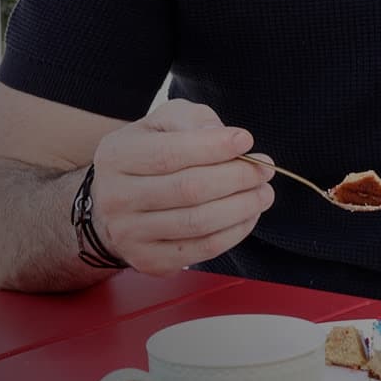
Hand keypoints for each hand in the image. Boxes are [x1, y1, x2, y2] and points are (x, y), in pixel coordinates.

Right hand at [86, 100, 275, 274]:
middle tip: (264, 169)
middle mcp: (116, 198)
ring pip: (198, 222)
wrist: (116, 202)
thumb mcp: (162, 123)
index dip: (213, 147)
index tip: (246, 140)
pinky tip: (248, 214)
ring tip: (263, 192)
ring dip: (242, 206)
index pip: (170, 153)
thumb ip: (191, 120)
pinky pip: (203, 249)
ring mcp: (130, 234)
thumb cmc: (148, 155)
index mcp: (116, 156)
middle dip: (237, 177)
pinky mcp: (150, 260)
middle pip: (189, 189)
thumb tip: (221, 135)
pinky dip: (235, 231)